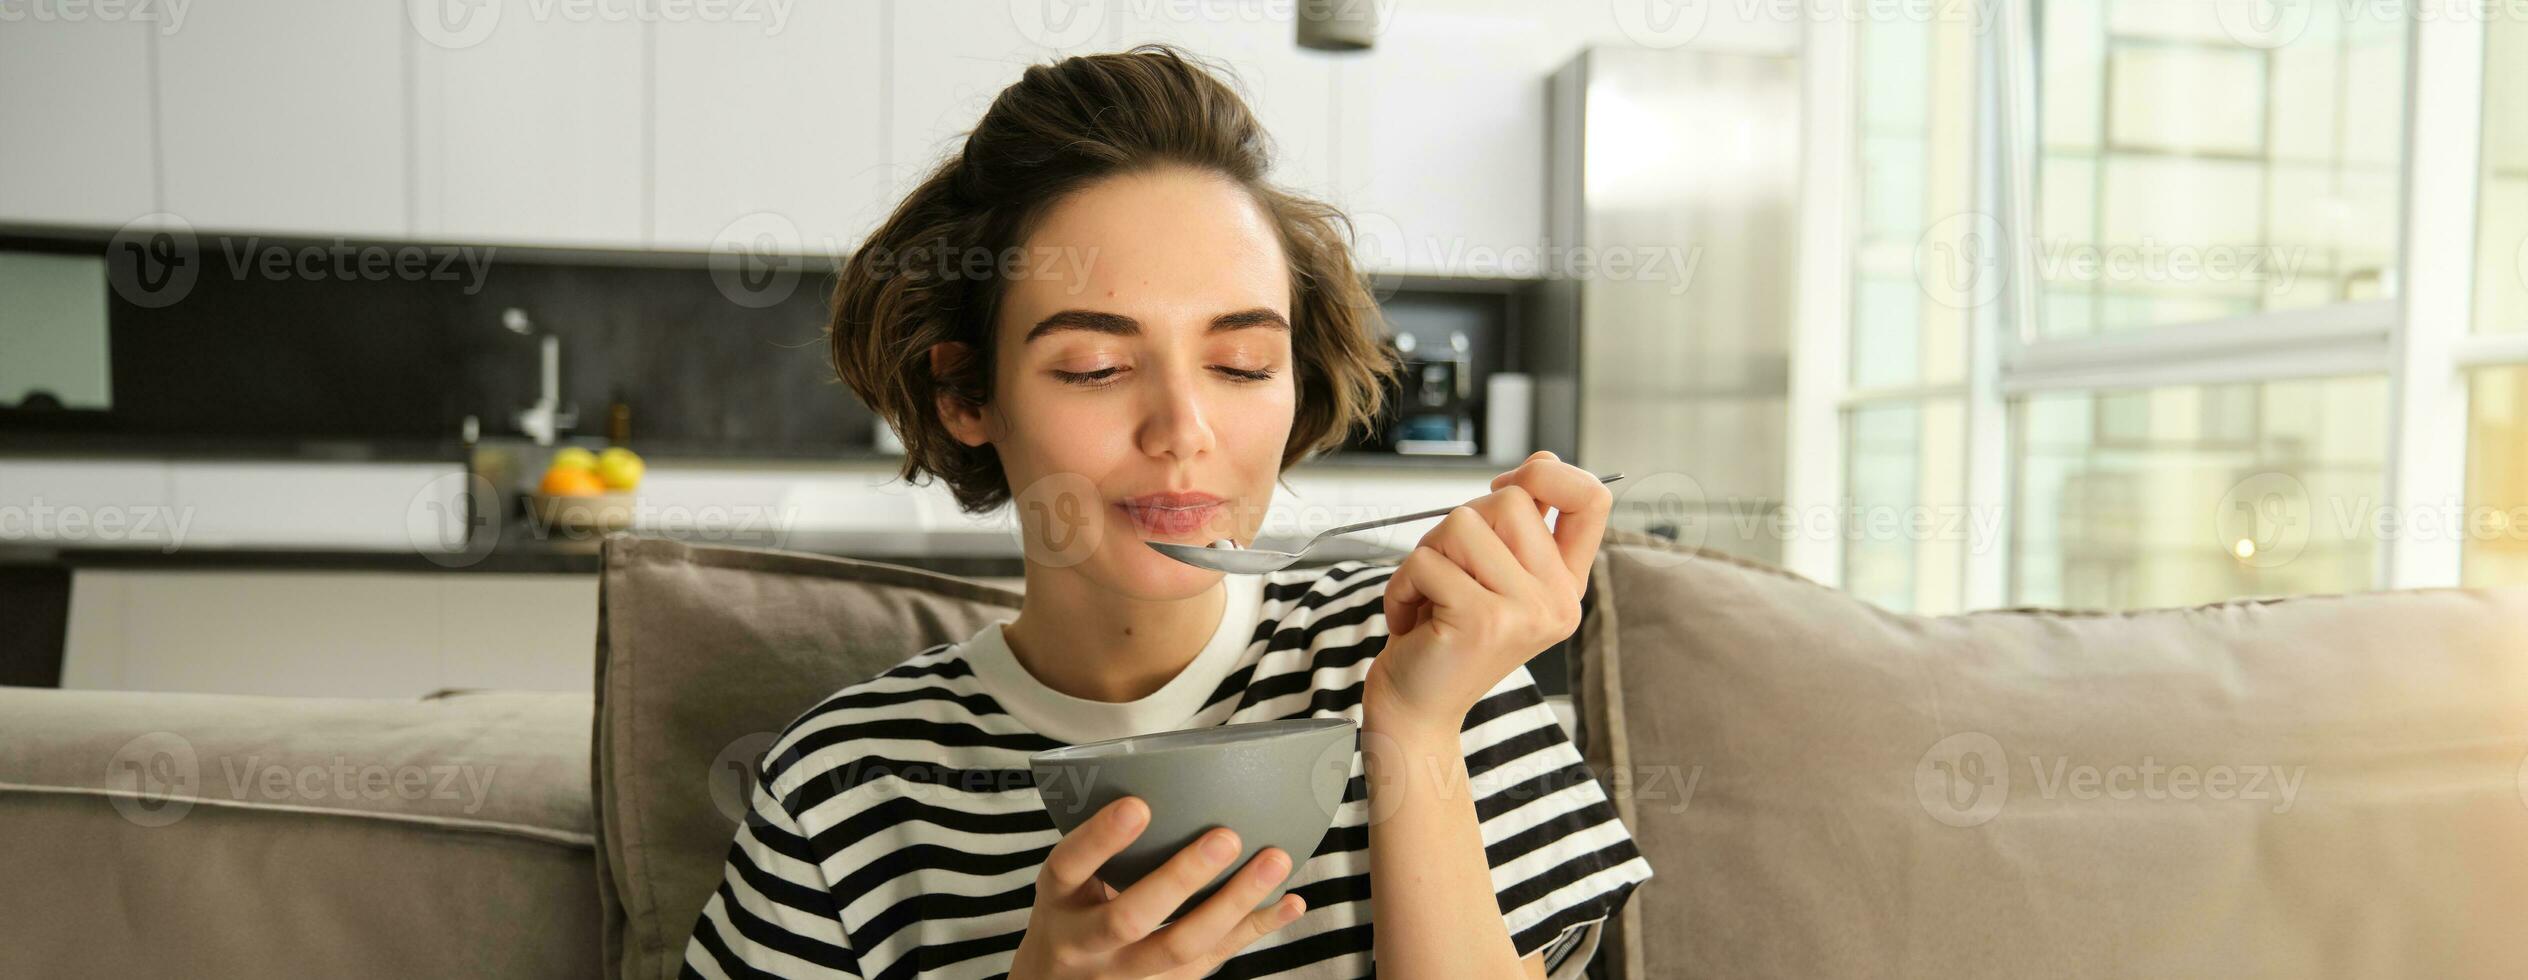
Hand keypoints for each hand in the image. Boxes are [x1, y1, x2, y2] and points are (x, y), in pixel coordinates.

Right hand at [1011, 796, 1306, 979]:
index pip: (1068, 866)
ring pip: (1181, 945)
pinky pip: (1214, 959)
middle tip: (1225, 837)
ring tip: (1274, 861)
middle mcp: (1084, 942)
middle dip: (1180, 878)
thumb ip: (1105, 846)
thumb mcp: (1068, 882)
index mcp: (1057, 900)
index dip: (1101, 838)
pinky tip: (1290, 902)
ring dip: (1233, 903)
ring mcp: (1124, 973)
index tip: (1137, 805)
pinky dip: (1256, 928)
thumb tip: (1173, 779)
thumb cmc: (1072, 913)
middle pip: (1130, 918)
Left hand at [1367, 451, 1613, 735]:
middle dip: (1456, 527)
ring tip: (1428, 598)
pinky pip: (1427, 561)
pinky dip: (1401, 585)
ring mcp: (1526, 613)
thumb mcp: (1491, 575)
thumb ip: (1520, 523)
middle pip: (1510, 501)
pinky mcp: (1483, 621)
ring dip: (1426, 556)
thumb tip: (1542, 461)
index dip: (1547, 476)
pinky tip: (1411, 619)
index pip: (1592, 500)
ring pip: (1463, 524)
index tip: (1502, 492)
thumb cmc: (1444, 636)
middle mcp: (1558, 600)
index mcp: (1566, 584)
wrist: (1416, 711)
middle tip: (1445, 576)